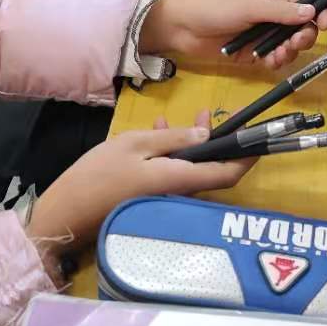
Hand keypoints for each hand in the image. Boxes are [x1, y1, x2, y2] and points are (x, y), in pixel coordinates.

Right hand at [27, 116, 252, 255]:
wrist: (66, 212)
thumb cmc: (98, 174)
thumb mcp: (134, 144)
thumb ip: (172, 138)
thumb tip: (206, 135)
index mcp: (180, 179)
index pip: (228, 174)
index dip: (248, 157)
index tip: (259, 137)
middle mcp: (179, 193)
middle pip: (212, 170)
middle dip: (219, 141)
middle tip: (217, 113)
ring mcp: (165, 199)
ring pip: (192, 169)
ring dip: (195, 143)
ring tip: (192, 116)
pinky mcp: (151, 199)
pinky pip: (173, 174)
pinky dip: (174, 153)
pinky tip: (160, 132)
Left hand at [140, 0, 326, 68]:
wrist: (182, 28)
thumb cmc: (214, 7)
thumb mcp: (249, 5)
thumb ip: (281, 10)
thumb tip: (312, 11)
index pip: (306, 2)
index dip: (319, 13)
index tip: (325, 25)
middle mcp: (273, 14)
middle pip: (303, 26)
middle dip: (304, 36)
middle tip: (295, 43)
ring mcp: (264, 34)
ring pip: (291, 45)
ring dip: (290, 51)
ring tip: (277, 54)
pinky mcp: (254, 52)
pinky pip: (275, 58)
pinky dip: (277, 62)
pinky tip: (268, 62)